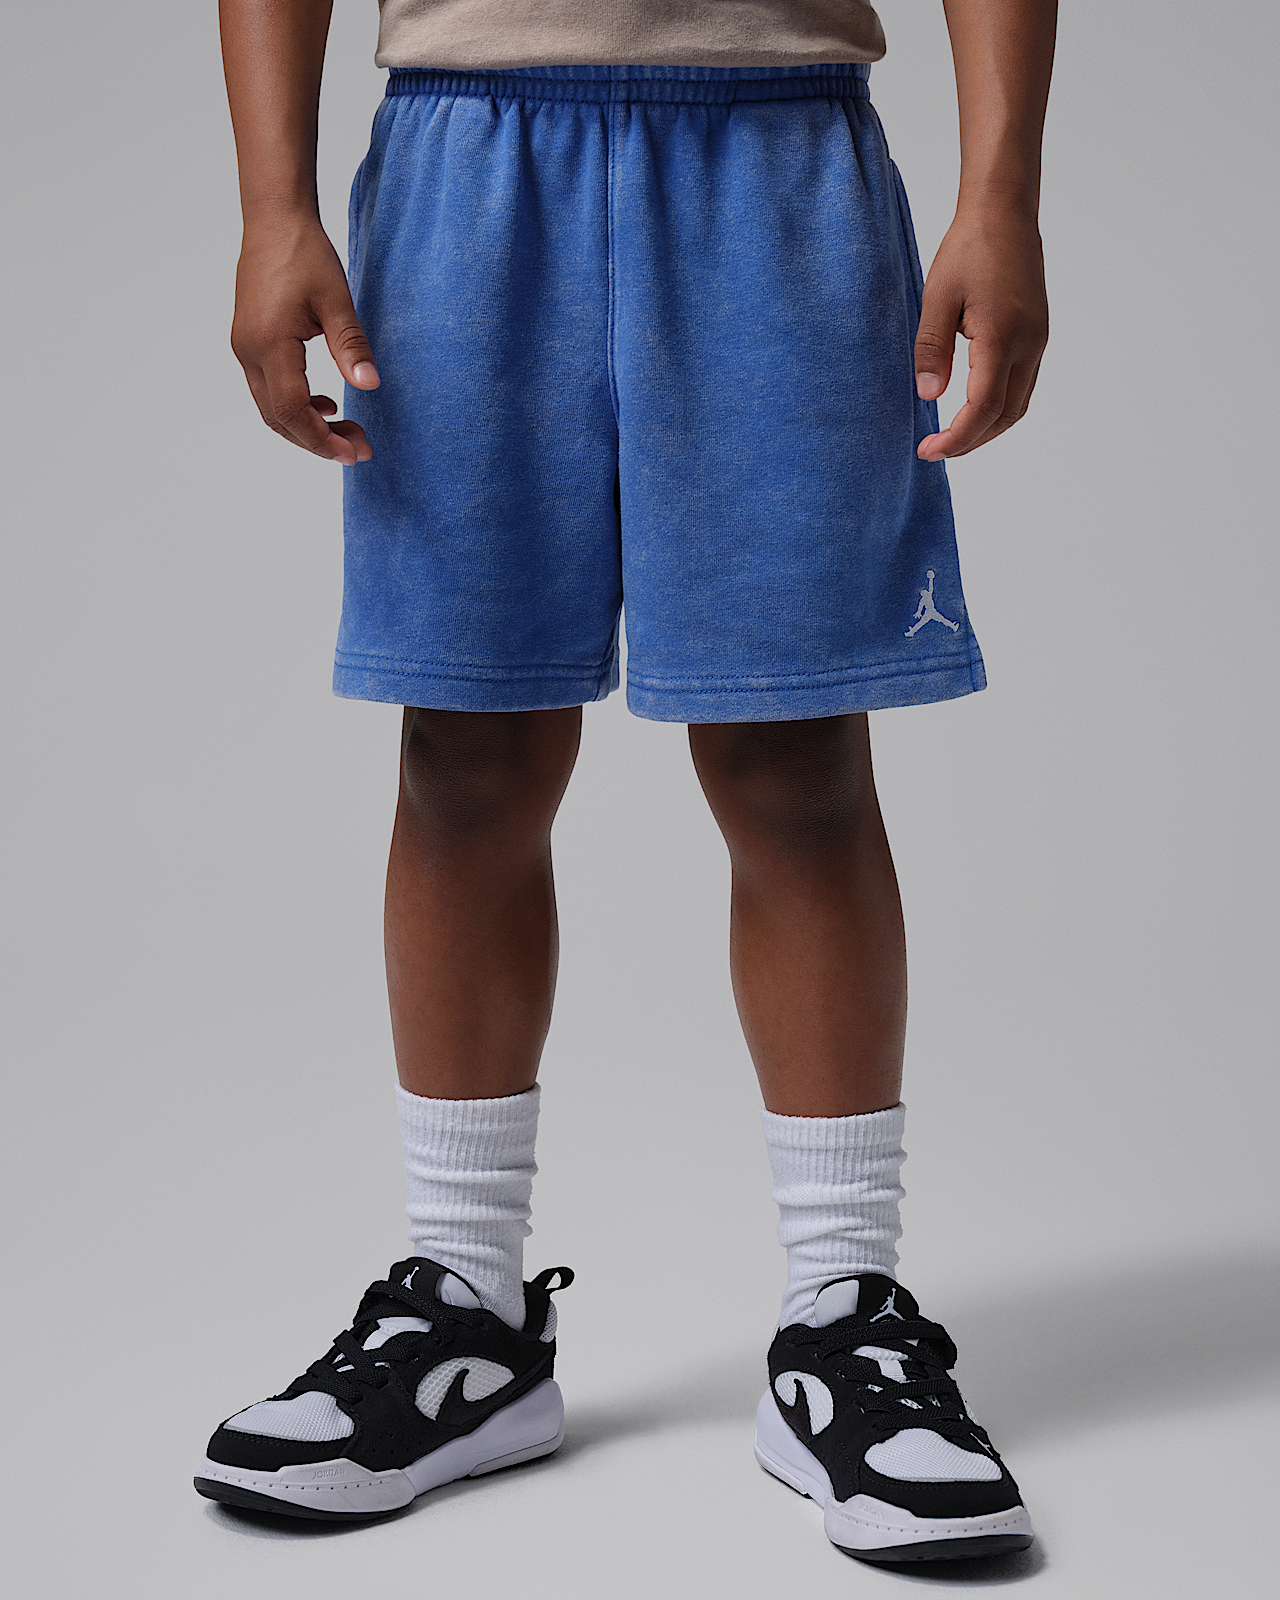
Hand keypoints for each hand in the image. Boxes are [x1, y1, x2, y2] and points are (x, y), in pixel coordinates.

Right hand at [231, 214, 379, 463]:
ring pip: (271, 408)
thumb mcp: (337, 301)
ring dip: (307, 426)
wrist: (274, 219)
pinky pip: (268, 389)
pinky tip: (324, 404)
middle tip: (358, 448)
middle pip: (279, 418)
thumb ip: (351, 346)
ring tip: (347, 430)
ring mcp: (245, 348)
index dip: (322, 440)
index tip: (354, 452)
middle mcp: (249, 351)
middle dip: (318, 441)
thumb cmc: (304, 252)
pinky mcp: (249, 342)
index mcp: (270, 343)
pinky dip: (295, 406)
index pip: (292, 410)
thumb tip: (370, 385)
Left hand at [914, 204, 1047, 460]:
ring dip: (987, 428)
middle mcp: (1029, 345)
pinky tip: (973, 407)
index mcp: (1003, 337)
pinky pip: (1022, 385)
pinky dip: (998, 407)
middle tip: (935, 449)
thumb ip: (932, 349)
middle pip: (1005, 415)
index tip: (928, 451)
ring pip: (1018, 405)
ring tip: (952, 436)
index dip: (957, 438)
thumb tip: (928, 396)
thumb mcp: (937, 298)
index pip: (983, 408)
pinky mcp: (1037, 335)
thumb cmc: (970, 248)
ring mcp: (1038, 341)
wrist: (1005, 213)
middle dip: (971, 441)